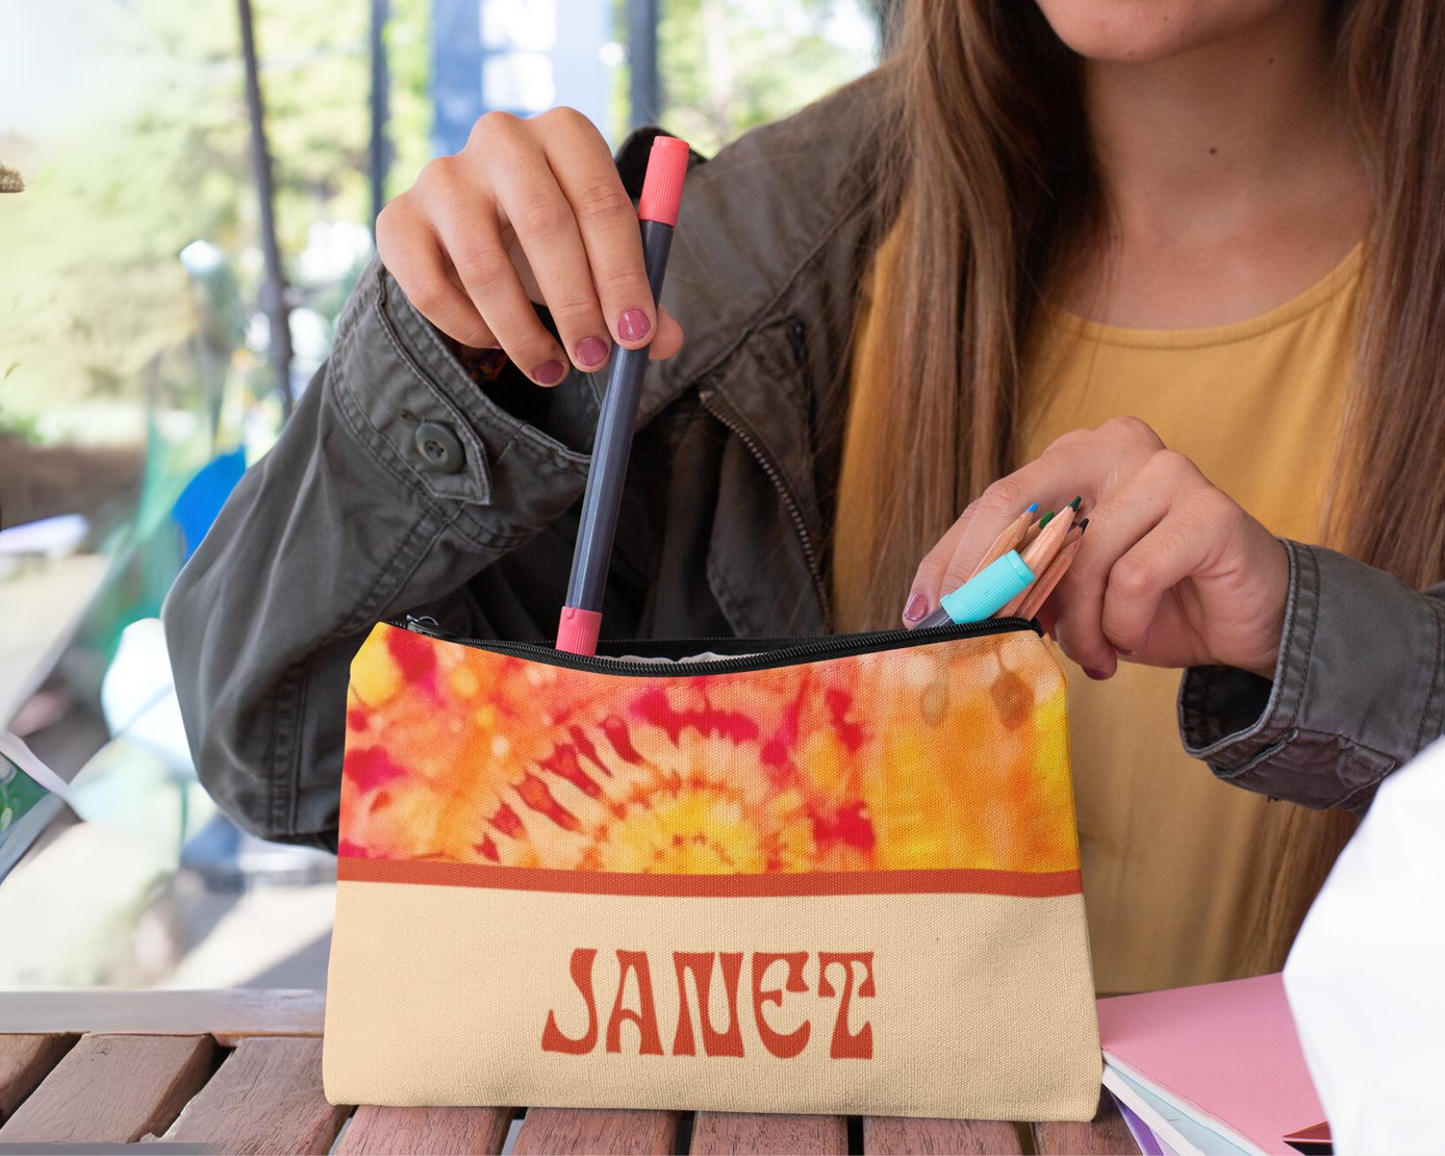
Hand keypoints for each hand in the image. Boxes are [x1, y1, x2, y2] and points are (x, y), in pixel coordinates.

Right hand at [375, 107, 683, 384]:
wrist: (472, 225)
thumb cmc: (556, 238)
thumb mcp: (601, 255)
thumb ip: (636, 294)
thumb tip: (662, 342)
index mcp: (565, 132)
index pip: (601, 200)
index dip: (622, 275)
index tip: (635, 337)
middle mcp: (501, 138)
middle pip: (544, 224)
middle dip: (576, 304)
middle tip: (595, 360)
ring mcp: (442, 175)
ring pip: (484, 266)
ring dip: (523, 332)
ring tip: (551, 368)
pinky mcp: (398, 218)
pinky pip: (431, 290)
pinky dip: (470, 330)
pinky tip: (496, 343)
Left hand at [905, 417, 1288, 679]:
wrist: (1247, 618)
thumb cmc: (1148, 600)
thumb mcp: (1065, 592)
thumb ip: (1013, 584)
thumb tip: (936, 614)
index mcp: (1070, 456)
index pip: (991, 504)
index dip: (949, 562)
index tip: (919, 615)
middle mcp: (1112, 445)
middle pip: (1019, 506)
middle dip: (989, 582)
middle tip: (979, 637)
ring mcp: (1165, 470)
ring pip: (1080, 555)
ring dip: (1077, 625)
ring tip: (1094, 655)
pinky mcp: (1209, 510)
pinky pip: (1135, 575)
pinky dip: (1124, 624)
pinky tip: (1132, 640)